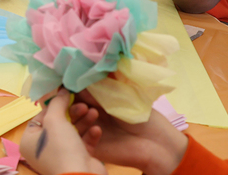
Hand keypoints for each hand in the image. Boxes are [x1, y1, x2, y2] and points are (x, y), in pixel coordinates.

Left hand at [20, 89, 106, 174]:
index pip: (40, 117)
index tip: (66, 97)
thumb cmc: (61, 147)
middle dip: (72, 113)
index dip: (53, 106)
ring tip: (94, 113)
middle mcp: (43, 149)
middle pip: (58, 124)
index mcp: (30, 141)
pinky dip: (89, 135)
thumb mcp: (55, 120)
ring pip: (72, 132)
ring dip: (84, 121)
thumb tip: (61, 90)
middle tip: (83, 105)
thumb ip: (57, 103)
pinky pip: (82, 143)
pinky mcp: (77, 159)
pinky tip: (97, 129)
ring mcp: (61, 155)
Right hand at [69, 91, 187, 174]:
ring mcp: (91, 131)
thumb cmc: (142, 117)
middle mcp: (92, 115)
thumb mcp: (121, 97)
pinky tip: (97, 129)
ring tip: (90, 112)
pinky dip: (85, 132)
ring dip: (77, 115)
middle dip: (73, 102)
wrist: (156, 143)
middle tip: (80, 101)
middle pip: (72, 107)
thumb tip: (79, 80)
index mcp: (98, 102)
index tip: (71, 82)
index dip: (74, 88)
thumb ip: (100, 89)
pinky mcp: (92, 146)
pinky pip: (80, 139)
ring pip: (72, 122)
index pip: (79, 93)